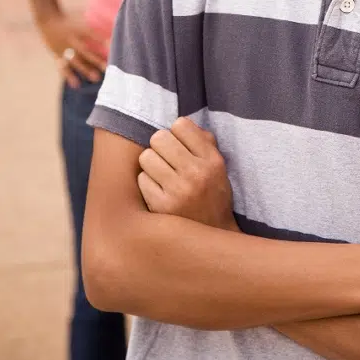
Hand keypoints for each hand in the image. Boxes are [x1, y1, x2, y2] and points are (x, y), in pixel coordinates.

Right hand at [38, 13, 106, 87]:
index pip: (92, 34)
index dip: (102, 40)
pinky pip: (63, 66)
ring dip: (86, 69)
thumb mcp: (81, 17)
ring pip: (75, 60)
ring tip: (97, 78)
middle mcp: (71, 39)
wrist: (47, 18)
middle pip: (85, 50)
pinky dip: (69, 76)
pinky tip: (76, 85)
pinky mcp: (57, 55)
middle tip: (108, 68)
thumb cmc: (70, 19)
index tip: (112, 46)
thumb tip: (114, 29)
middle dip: (96, 59)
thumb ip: (95, 25)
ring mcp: (63, 48)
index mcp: (78, 28)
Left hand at [138, 117, 238, 231]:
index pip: (181, 124)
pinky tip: (158, 192)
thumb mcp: (217, 167)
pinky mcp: (161, 207)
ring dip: (151, 165)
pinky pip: (142, 179)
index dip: (176, 133)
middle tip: (167, 160)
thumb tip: (179, 123)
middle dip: (160, 147)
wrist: (213, 236)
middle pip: (159, 138)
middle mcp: (196, 173)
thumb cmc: (212, 195)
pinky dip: (147, 183)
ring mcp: (178, 191)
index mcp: (212, 160)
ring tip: (162, 175)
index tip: (180, 146)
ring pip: (146, 157)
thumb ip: (203, 141)